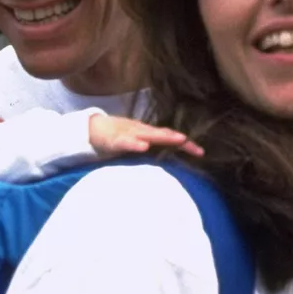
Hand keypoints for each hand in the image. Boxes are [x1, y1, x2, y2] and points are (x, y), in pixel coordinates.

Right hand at [88, 115, 203, 158]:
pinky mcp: (115, 139)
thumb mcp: (135, 144)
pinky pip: (126, 141)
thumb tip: (168, 165)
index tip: (202, 153)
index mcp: (148, 134)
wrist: (90, 128)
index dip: (185, 145)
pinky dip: (135, 143)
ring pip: (149, 134)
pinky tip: (143, 146)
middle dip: (180, 141)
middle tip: (197, 149)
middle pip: (164, 135)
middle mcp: (142, 131)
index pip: (169, 138)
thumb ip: (149, 152)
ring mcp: (129, 133)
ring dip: (164, 137)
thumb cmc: (116, 138)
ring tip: (178, 139)